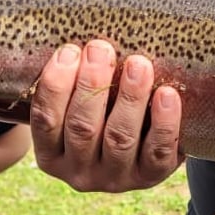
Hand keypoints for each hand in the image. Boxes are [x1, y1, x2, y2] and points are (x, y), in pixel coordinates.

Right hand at [29, 40, 184, 191]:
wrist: (142, 150)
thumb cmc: (103, 113)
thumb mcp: (79, 105)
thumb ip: (75, 80)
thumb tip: (83, 36)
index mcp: (52, 154)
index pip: (45, 121)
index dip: (56, 84)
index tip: (70, 50)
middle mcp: (80, 172)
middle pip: (82, 128)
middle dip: (92, 84)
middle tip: (101, 48)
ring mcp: (115, 178)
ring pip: (120, 138)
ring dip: (129, 98)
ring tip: (138, 64)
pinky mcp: (150, 177)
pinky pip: (158, 152)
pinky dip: (164, 122)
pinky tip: (168, 94)